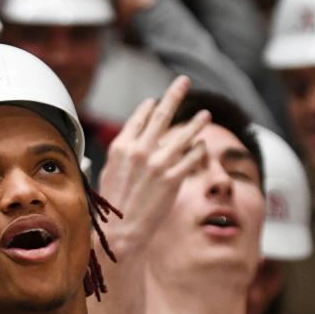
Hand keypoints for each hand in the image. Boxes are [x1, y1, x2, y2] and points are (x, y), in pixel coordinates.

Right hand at [95, 75, 209, 258]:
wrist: (119, 232)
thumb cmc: (111, 208)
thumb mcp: (109, 174)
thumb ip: (122, 155)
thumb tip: (132, 144)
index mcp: (121, 147)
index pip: (139, 118)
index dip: (150, 107)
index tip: (156, 101)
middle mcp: (140, 151)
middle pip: (162, 114)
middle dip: (175, 94)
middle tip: (184, 81)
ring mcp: (158, 164)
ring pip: (183, 134)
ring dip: (196, 122)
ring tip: (206, 114)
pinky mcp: (173, 179)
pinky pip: (191, 157)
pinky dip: (198, 150)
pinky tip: (202, 146)